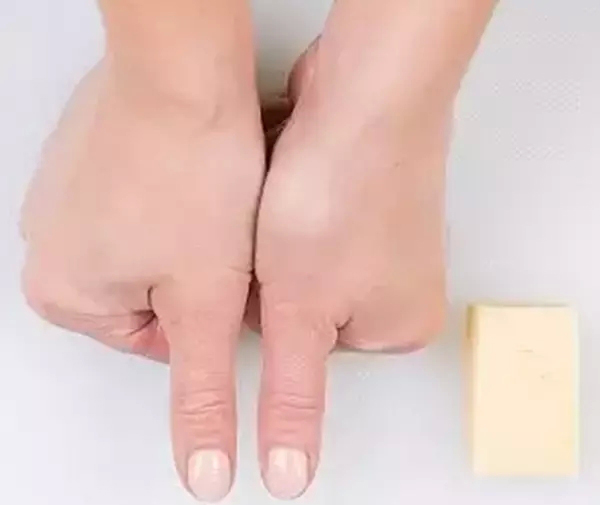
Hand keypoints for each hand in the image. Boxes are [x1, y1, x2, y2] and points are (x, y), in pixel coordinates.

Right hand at [21, 58, 263, 500]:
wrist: (186, 74)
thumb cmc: (192, 175)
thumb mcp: (205, 306)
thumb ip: (200, 396)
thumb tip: (201, 472)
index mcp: (63, 293)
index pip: (161, 342)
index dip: (211, 315)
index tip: (229, 278)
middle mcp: (49, 243)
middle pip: (156, 295)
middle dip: (200, 278)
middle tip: (222, 236)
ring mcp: (66, 194)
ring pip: (156, 248)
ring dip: (192, 236)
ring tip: (209, 200)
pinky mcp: (90, 159)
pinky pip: (147, 204)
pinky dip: (178, 199)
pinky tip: (196, 177)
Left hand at [254, 32, 450, 498]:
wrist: (367, 97)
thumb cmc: (340, 200)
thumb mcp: (299, 315)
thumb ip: (293, 400)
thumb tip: (293, 477)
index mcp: (397, 327)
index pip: (298, 343)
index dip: (268, 309)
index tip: (267, 273)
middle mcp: (403, 284)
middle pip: (300, 299)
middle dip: (274, 272)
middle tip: (277, 234)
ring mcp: (388, 235)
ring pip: (300, 255)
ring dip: (281, 232)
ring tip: (291, 201)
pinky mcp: (369, 196)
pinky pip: (313, 217)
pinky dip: (293, 203)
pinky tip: (297, 179)